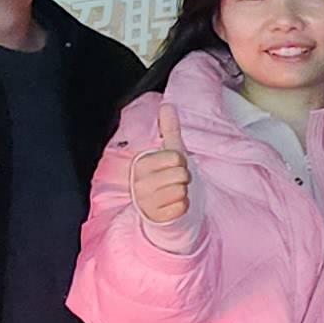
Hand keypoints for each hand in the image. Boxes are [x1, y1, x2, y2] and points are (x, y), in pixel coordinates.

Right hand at [126, 101, 192, 228]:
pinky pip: (182, 207)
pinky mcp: (156, 217)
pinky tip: (174, 206)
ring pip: (182, 191)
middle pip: (181, 174)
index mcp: (141, 164)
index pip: (176, 157)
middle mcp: (139, 183)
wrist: (161, 211)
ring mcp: (146, 202)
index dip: (181, 162)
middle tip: (174, 182)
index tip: (172, 167)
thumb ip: (168, 130)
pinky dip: (183, 207)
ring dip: (184, 193)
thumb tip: (167, 105)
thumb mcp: (168, 153)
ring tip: (173, 194)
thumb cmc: (166, 179)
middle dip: (184, 178)